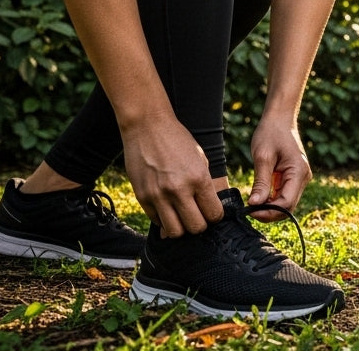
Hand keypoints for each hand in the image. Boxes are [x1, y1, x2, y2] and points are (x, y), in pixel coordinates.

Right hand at [121, 117, 221, 236]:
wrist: (147, 126)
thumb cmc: (177, 140)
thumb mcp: (200, 159)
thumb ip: (204, 185)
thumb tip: (208, 210)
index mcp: (198, 178)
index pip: (214, 214)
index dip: (216, 216)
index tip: (212, 212)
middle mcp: (178, 190)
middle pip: (196, 228)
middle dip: (200, 225)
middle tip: (198, 216)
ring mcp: (158, 195)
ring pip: (175, 232)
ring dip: (181, 227)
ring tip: (182, 216)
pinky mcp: (142, 197)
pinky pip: (156, 221)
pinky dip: (164, 220)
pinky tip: (167, 208)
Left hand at [248, 116, 312, 220]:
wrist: (279, 119)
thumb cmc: (271, 133)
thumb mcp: (262, 157)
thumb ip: (261, 182)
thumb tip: (255, 204)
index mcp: (298, 172)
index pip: (287, 203)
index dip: (269, 211)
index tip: (250, 210)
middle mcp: (303, 178)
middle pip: (288, 206)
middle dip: (269, 212)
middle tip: (249, 210)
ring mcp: (300, 178)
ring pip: (286, 203)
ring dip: (270, 207)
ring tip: (252, 204)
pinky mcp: (294, 177)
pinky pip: (284, 194)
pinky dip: (272, 199)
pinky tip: (259, 197)